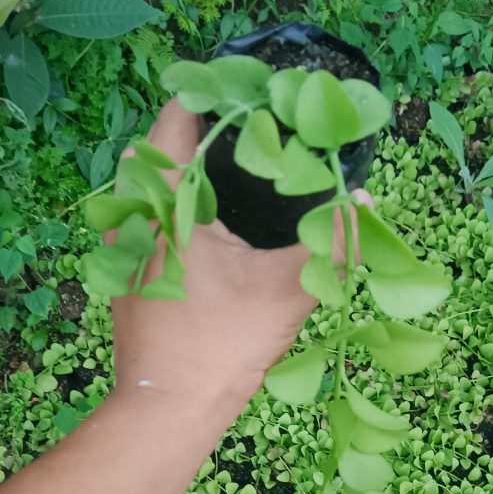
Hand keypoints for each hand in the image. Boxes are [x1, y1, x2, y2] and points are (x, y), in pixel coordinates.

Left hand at [112, 100, 368, 419]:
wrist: (170, 406)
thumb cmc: (223, 345)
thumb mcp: (287, 289)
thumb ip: (330, 243)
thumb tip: (365, 206)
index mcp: (165, 205)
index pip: (176, 120)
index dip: (212, 94)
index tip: (251, 87)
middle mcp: (135, 213)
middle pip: (163, 144)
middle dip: (205, 125)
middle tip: (253, 118)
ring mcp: (126, 240)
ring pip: (155, 179)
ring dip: (192, 161)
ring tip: (241, 156)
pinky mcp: (131, 264)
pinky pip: (153, 208)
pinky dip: (183, 194)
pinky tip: (219, 208)